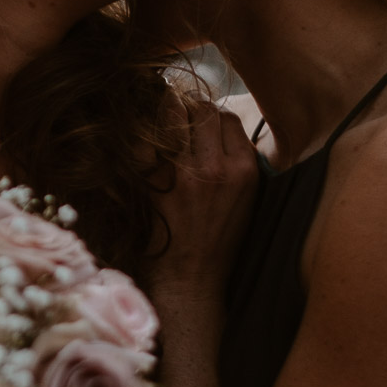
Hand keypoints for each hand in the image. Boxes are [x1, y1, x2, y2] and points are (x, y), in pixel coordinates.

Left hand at [149, 104, 258, 302]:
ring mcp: (182, 174)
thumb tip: (222, 125)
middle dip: (187, 108)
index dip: (211, 116)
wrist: (190, 278)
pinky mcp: (152, 183)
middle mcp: (216, 168)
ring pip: (171, 113)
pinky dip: (139, 135)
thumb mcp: (247, 200)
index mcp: (244, 170)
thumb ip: (240, 160)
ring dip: (163, 113)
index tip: (199, 124)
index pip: (227, 117)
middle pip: (202, 109)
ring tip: (158, 122)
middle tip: (175, 116)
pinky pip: (141, 139)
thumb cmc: (219, 240)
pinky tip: (140, 142)